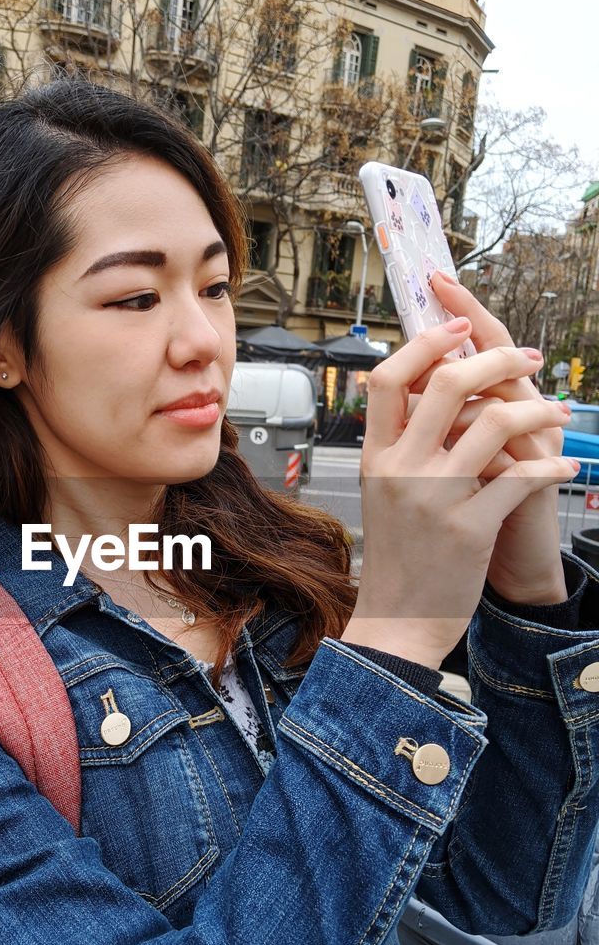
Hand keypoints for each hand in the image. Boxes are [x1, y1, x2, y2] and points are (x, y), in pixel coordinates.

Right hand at [341, 321, 576, 668]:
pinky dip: (554, 465)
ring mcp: (435, 498)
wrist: (400, 619)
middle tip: (528, 357)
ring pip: (495, 421)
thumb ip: (406, 444)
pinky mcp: (470, 528)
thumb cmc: (401, 553)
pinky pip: (523, 477)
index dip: (425, 343)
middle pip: (449, 384)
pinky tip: (567, 464)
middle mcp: (401, 470)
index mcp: (377, 457)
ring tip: (556, 411)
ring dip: (539, 408)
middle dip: (499, 358)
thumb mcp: (386, 491)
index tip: (457, 325)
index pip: (389, 379)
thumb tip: (439, 387)